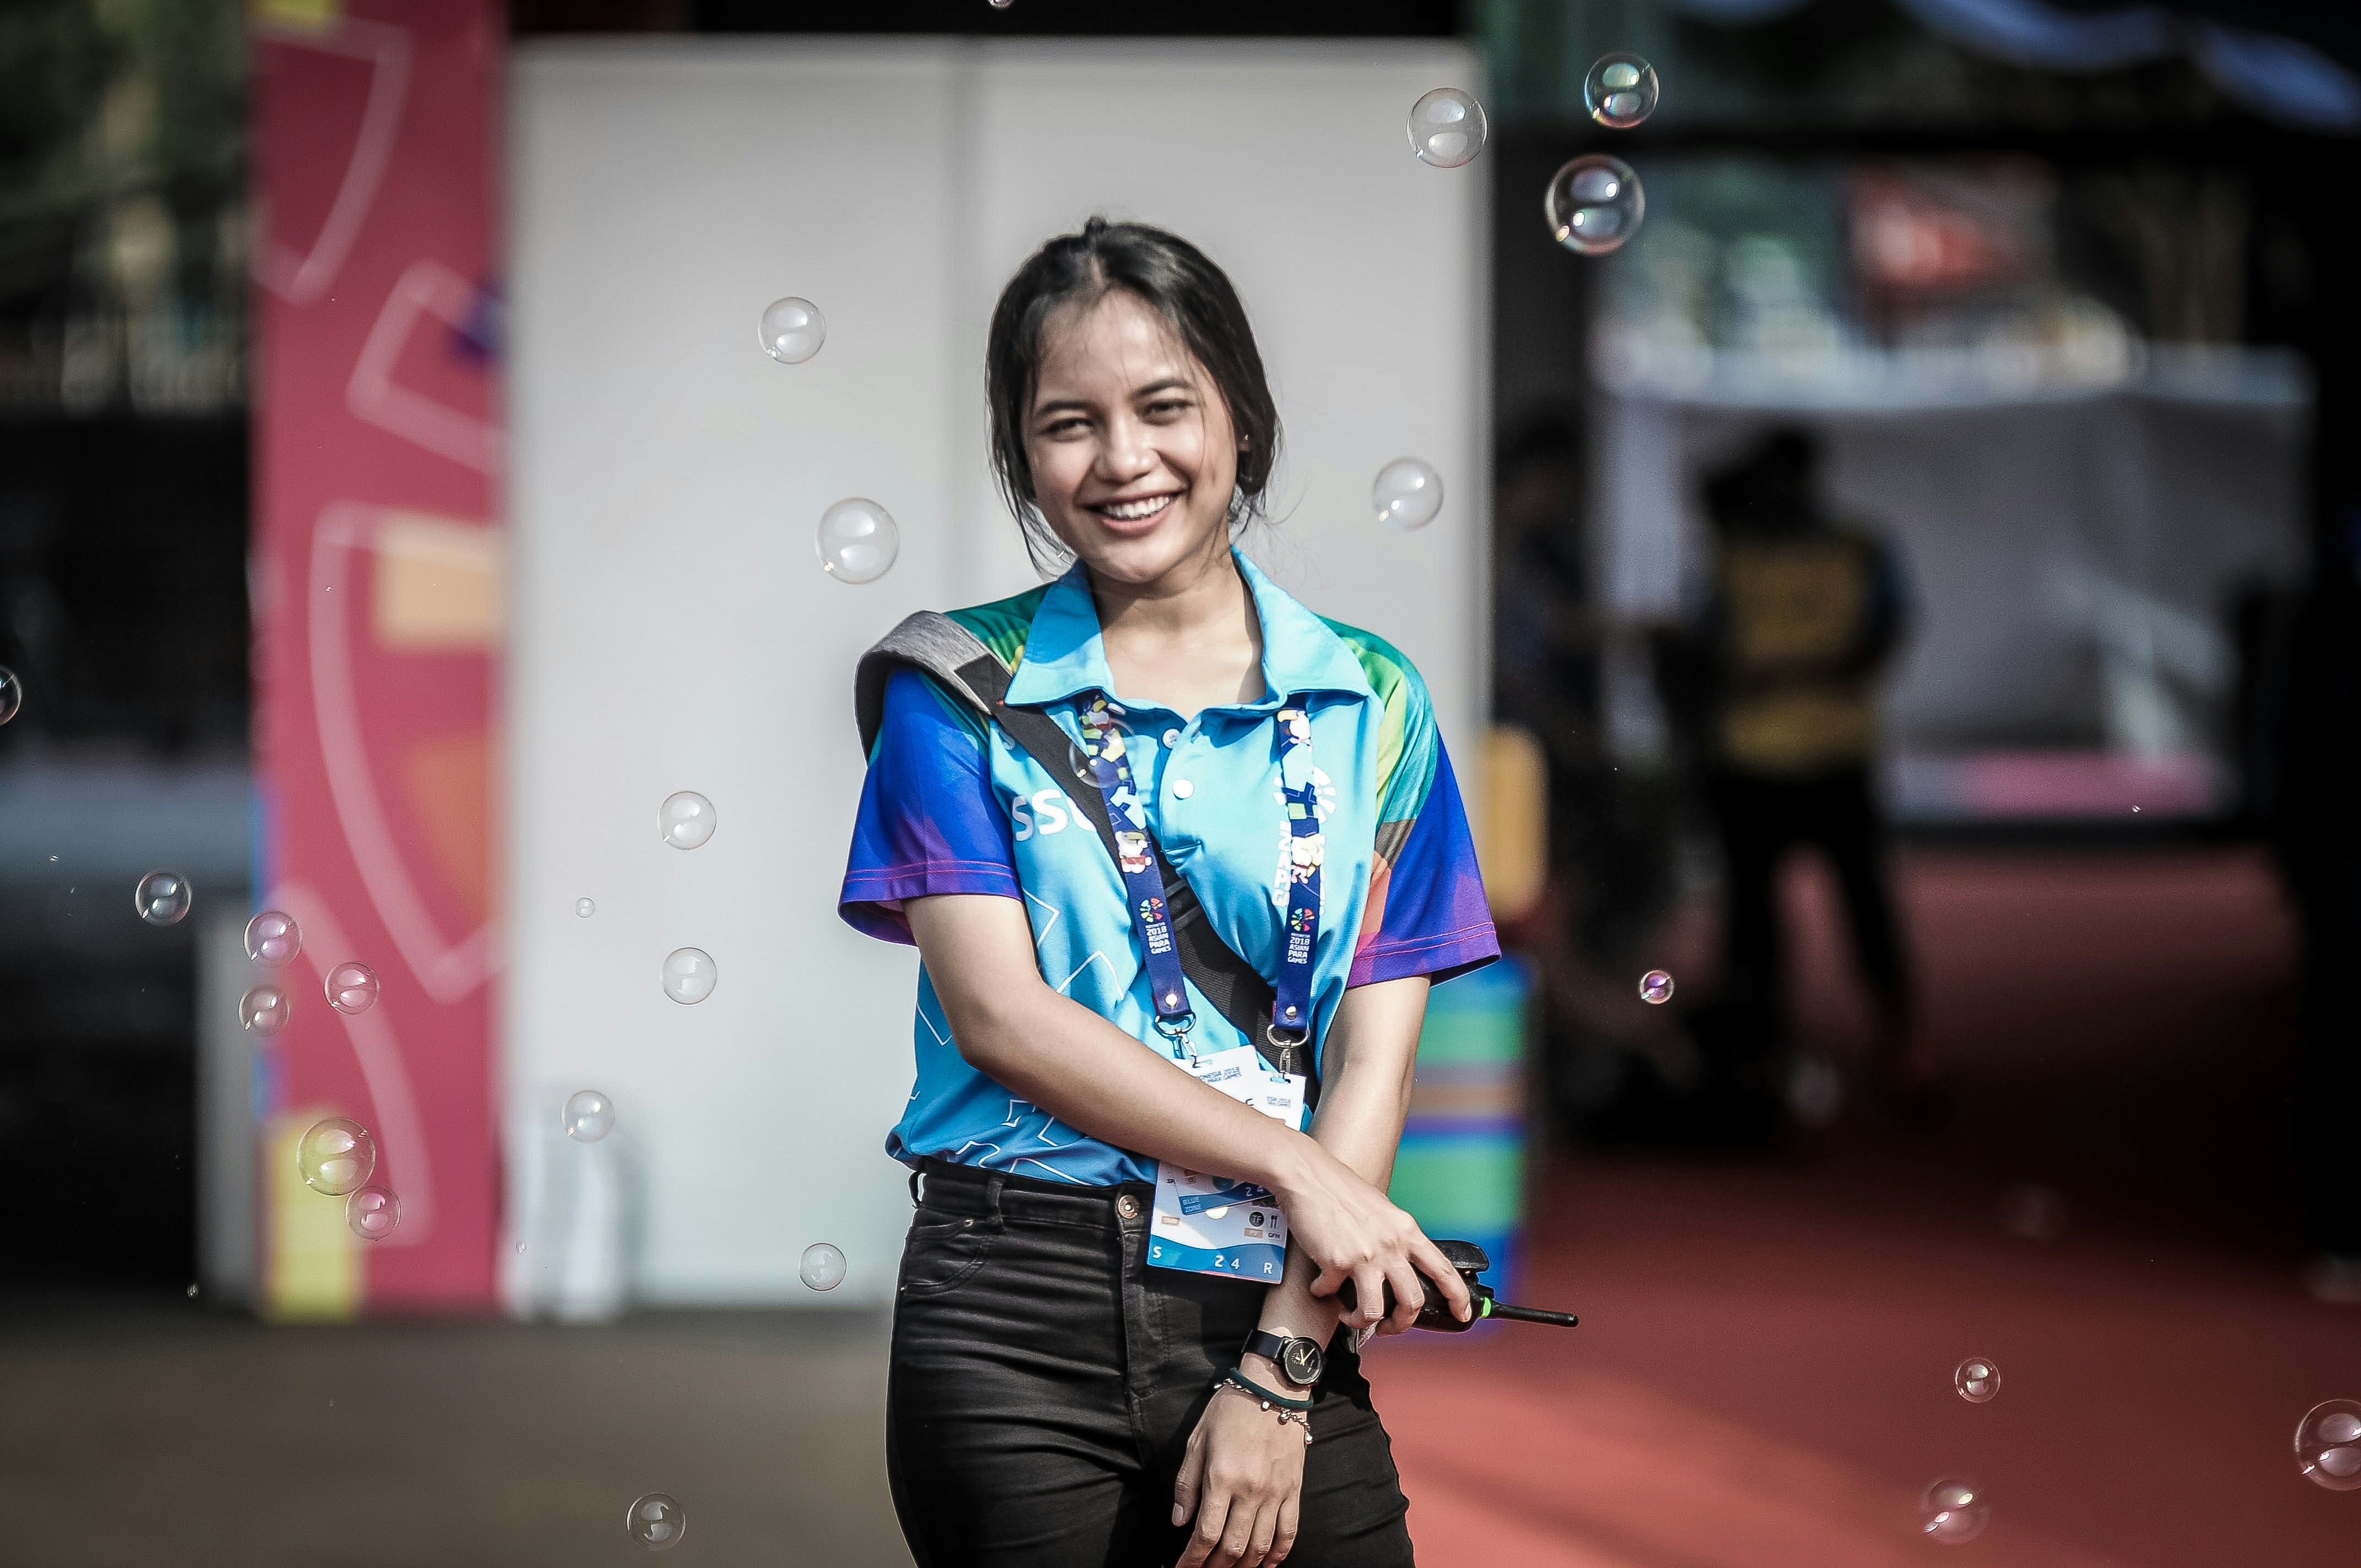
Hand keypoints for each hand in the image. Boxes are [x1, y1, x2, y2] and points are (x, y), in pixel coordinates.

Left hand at [1173, 1385, 1305, 1567]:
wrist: (1272, 1388)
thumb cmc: (1230, 1410)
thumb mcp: (1197, 1441)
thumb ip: (1186, 1484)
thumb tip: (1178, 1521)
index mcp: (1221, 1477)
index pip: (1205, 1534)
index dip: (1192, 1560)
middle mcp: (1250, 1490)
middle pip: (1232, 1547)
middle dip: (1214, 1567)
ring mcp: (1275, 1492)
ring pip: (1260, 1546)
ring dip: (1244, 1566)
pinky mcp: (1293, 1490)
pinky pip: (1288, 1532)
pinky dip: (1278, 1554)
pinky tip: (1267, 1565)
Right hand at [1270, 1140, 1470, 1334]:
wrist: (1307, 1175)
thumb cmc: (1340, 1188)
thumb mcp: (1382, 1210)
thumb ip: (1394, 1236)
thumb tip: (1397, 1263)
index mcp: (1406, 1231)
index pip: (1443, 1270)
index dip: (1458, 1297)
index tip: (1462, 1314)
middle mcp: (1391, 1245)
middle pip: (1412, 1301)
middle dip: (1401, 1324)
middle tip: (1389, 1328)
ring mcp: (1365, 1255)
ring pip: (1375, 1310)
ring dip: (1362, 1321)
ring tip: (1351, 1315)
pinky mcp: (1336, 1262)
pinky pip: (1332, 1293)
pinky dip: (1324, 1294)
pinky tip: (1319, 1285)